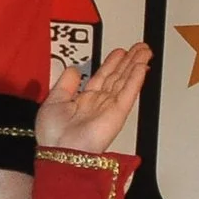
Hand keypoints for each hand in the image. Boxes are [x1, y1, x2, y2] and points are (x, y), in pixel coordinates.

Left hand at [35, 41, 150, 153]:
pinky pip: (128, 92)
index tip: (120, 52)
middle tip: (140, 47)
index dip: (112, 63)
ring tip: (144, 51)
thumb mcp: (53, 101)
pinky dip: (135, 79)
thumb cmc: (54, 135)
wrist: (61, 152)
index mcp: (84, 101)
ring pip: (125, 81)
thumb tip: (72, 69)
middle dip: (129, 61)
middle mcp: (99, 103)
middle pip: (117, 76)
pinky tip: (141, 67)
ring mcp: (110, 107)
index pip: (102, 77)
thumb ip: (65, 84)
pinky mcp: (118, 113)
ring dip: (135, 65)